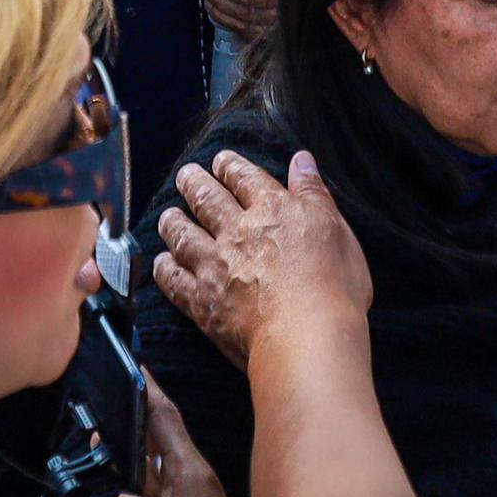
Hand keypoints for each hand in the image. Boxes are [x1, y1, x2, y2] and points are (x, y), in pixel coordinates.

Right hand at [37, 384, 280, 496]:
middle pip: (152, 446)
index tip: (127, 362)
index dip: (145, 387)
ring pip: (148, 482)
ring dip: (121, 473)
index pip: (163, 417)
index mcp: (190, 475)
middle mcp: (191, 487)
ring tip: (89, 460)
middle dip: (122, 430)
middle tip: (91, 413)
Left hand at [154, 150, 372, 360]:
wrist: (306, 336)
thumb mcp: (335, 229)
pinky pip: (174, 280)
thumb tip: (301, 160)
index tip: (220, 160)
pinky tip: (160, 263)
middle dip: (193, 183)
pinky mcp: (203, 302)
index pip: (245, 178)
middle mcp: (237, 232)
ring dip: (173, 222)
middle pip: (207, 199)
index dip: (230, 166)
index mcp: (272, 210)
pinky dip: (165, 270)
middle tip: (185, 175)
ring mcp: (216, 266)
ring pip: (183, 235)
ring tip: (168, 215)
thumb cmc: (333, 285)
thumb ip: (314, 193)